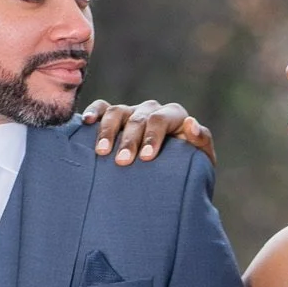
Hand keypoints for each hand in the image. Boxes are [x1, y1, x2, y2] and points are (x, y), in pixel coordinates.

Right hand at [80, 98, 215, 166]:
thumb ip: (201, 142)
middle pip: (137, 118)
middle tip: (122, 162)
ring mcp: (132, 113)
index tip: (146, 158)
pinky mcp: (115, 118)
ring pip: (117, 112)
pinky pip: (102, 108)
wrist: (170, 178)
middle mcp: (151, 111)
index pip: (161, 120)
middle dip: (129, 140)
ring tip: (101, 152)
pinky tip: (86, 123)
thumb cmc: (187, 170)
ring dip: (108, 131)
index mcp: (174, 117)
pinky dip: (93, 112)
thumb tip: (191, 124)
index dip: (152, 136)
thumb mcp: (201, 160)